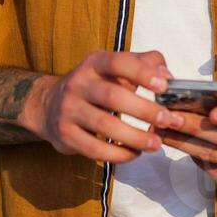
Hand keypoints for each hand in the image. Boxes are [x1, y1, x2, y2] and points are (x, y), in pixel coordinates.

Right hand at [28, 50, 179, 163]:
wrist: (49, 106)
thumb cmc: (95, 86)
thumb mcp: (115, 68)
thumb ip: (144, 64)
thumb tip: (167, 76)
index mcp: (94, 63)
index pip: (118, 62)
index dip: (142, 73)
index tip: (164, 86)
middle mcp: (78, 83)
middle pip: (113, 96)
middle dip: (144, 110)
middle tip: (167, 120)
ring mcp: (69, 109)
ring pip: (104, 125)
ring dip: (135, 137)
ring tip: (156, 143)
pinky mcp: (66, 134)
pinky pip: (94, 148)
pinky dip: (118, 154)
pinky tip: (134, 153)